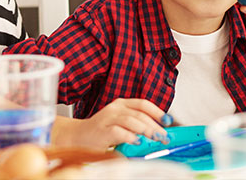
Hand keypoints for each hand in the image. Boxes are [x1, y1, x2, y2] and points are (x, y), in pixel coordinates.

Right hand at [55, 98, 170, 149]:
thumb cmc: (100, 132)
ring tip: (155, 138)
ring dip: (146, 130)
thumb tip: (157, 132)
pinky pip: (119, 132)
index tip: (168, 121)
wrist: (77, 137)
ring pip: (132, 120)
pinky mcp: (102, 130)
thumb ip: (135, 124)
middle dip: (155, 125)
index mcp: (121, 104)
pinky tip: (137, 142)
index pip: (143, 104)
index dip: (158, 112)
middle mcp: (115, 108)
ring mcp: (108, 118)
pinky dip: (130, 136)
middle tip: (164, 136)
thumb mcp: (120, 123)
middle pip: (140, 114)